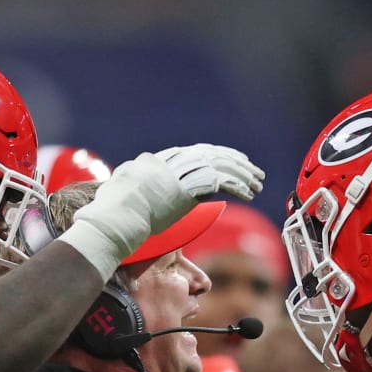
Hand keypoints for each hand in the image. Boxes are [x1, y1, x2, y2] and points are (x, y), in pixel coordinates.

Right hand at [61, 145, 263, 278]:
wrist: (115, 217)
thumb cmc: (114, 211)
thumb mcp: (123, 188)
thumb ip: (135, 180)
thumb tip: (130, 175)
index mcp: (158, 162)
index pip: (194, 153)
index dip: (216, 156)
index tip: (231, 161)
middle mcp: (170, 163)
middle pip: (210, 155)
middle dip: (235, 162)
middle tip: (253, 170)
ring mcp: (179, 175)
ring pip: (219, 167)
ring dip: (242, 175)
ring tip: (258, 183)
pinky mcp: (188, 189)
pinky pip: (220, 183)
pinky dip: (237, 186)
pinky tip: (250, 193)